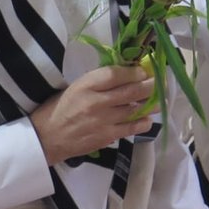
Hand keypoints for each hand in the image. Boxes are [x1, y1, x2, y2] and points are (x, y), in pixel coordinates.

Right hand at [29, 64, 154, 164]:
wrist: (47, 138)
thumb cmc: (59, 108)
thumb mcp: (75, 87)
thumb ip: (97, 81)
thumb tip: (124, 74)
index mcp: (85, 85)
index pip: (114, 74)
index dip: (133, 71)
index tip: (143, 70)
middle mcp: (96, 101)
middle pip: (129, 90)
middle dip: (149, 85)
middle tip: (161, 81)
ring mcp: (102, 120)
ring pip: (134, 109)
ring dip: (150, 103)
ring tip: (160, 99)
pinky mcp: (106, 136)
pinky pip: (130, 128)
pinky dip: (141, 123)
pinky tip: (148, 119)